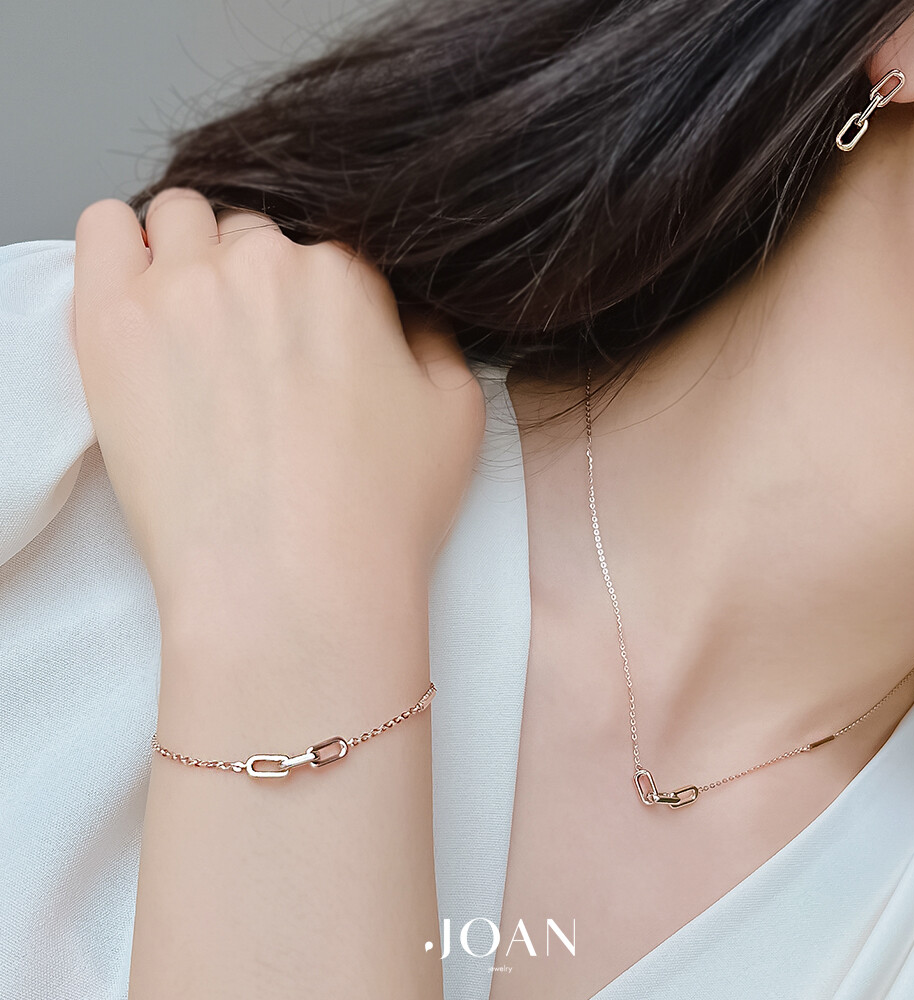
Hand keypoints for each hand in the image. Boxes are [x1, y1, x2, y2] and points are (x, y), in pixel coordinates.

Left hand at [73, 189, 485, 631]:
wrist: (294, 589)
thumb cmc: (379, 515)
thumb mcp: (456, 416)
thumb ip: (433, 339)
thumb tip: (402, 312)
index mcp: (348, 276)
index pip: (326, 250)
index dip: (320, 301)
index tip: (308, 350)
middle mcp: (267, 262)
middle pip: (251, 233)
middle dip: (255, 278)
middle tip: (253, 354)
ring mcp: (182, 288)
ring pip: (179, 220)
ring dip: (190, 256)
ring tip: (195, 328)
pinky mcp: (112, 325)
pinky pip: (101, 232)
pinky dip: (119, 248)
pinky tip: (140, 302)